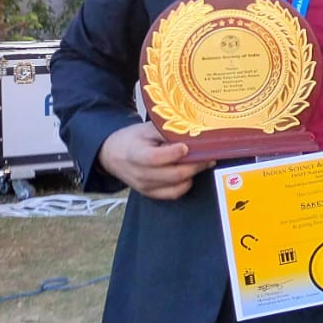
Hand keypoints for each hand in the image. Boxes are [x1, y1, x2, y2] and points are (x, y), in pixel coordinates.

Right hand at [97, 122, 213, 199]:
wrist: (113, 155)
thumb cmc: (132, 139)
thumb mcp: (145, 129)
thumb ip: (165, 130)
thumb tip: (190, 130)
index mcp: (135, 154)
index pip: (155, 158)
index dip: (173, 154)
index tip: (186, 146)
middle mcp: (140, 174)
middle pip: (173, 174)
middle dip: (195, 165)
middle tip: (209, 155)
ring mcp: (145, 187)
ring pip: (177, 185)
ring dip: (194, 174)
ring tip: (204, 162)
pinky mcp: (151, 194)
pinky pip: (174, 194)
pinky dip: (186, 184)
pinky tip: (191, 173)